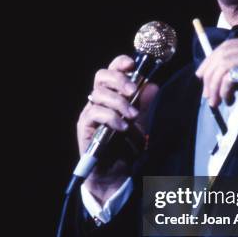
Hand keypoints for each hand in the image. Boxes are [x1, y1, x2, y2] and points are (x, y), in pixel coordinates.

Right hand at [77, 54, 158, 202]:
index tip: (132, 64)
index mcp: (112, 95)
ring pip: (99, 94)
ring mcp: (90, 112)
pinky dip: (111, 117)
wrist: (115, 173)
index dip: (120, 63)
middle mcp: (98, 100)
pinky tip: (123, 127)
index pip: (111, 71)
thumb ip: (144, 104)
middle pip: (101, 76)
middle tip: (133, 91)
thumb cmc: (126, 146)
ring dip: (119, 103)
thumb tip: (153, 85)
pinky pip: (95, 114)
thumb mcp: (140, 122)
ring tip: (133, 116)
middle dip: (119, 80)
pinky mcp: (84, 127)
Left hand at [195, 36, 237, 121]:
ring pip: (223, 63)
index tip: (201, 76)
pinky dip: (224, 89)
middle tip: (206, 93)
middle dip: (209, 73)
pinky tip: (229, 100)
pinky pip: (231, 74)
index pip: (227, 45)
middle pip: (222, 52)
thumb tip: (215, 77)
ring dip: (214, 84)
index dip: (210, 60)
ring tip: (215, 101)